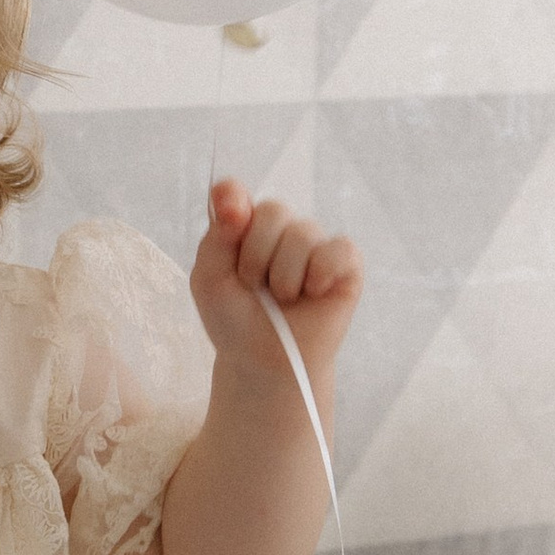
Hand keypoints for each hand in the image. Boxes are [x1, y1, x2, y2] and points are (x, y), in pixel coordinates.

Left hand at [191, 182, 361, 394]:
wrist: (263, 362)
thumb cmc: (235, 321)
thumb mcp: (209, 281)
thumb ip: (216, 239)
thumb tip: (237, 203)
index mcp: (243, 226)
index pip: (236, 192)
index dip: (233, 196)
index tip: (230, 214)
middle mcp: (281, 228)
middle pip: (273, 210)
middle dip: (256, 256)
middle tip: (254, 285)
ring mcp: (314, 244)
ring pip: (303, 234)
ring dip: (284, 277)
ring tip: (282, 298)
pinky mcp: (345, 264)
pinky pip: (338, 249)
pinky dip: (319, 275)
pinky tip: (312, 294)